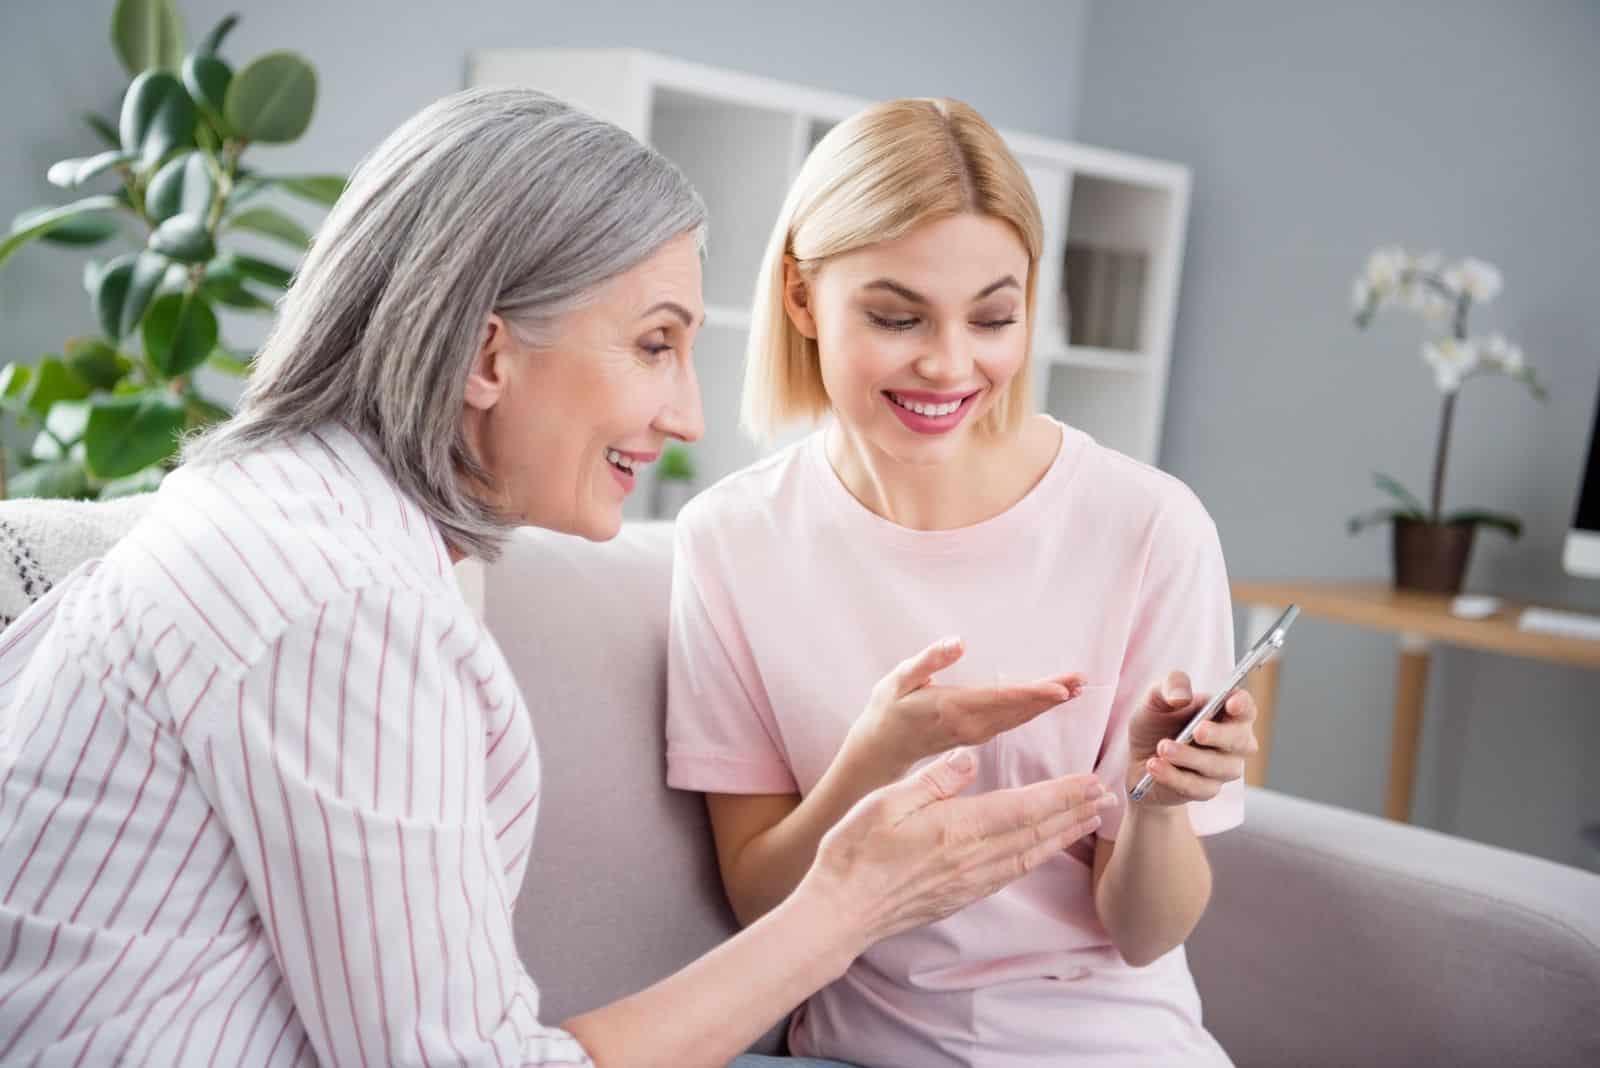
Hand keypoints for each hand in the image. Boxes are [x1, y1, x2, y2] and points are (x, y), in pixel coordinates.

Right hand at [804, 751, 1115, 944]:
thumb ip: (934, 779)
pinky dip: (1036, 858)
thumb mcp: (887, 801)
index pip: (1023, 808)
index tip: (1091, 781)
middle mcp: (972, 859)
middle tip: (1105, 797)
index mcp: (957, 829)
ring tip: (1087, 821)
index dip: (1061, 794)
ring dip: (1063, 836)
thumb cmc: (855, 852)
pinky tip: (1043, 851)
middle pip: (1036, 832)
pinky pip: (1011, 875)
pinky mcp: (960, 897)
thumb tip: (970, 757)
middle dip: (1073, 812)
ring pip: (1029, 856)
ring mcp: (969, 883)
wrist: (841, 912)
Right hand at [846, 637, 1084, 779]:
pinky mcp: (977, 736)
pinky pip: (1011, 723)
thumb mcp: (898, 679)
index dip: (1032, 693)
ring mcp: (975, 734)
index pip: (1000, 699)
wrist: (880, 748)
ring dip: (1047, 703)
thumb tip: (959, 641)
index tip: (1060, 688)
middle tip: (1081, 680)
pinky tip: (1048, 702)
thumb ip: (929, 660)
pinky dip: (1033, 710)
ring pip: (1019, 718)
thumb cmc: (888, 709)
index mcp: (953, 708)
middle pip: (1018, 709)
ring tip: (1074, 688)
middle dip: (1051, 695)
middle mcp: (970, 725)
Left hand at [1126, 670, 1258, 805]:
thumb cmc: (1156, 723)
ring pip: (1219, 767)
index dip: (1243, 705)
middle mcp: (1232, 742)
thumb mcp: (1155, 698)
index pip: (1246, 708)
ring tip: (1162, 748)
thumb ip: (1169, 687)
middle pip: (1241, 741)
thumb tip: (1181, 696)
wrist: (1138, 760)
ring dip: (1189, 757)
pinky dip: (1173, 776)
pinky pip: (1197, 787)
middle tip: (1197, 731)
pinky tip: (1154, 765)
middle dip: (1219, 735)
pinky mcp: (1206, 790)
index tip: (1231, 703)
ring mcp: (1222, 768)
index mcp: (1225, 713)